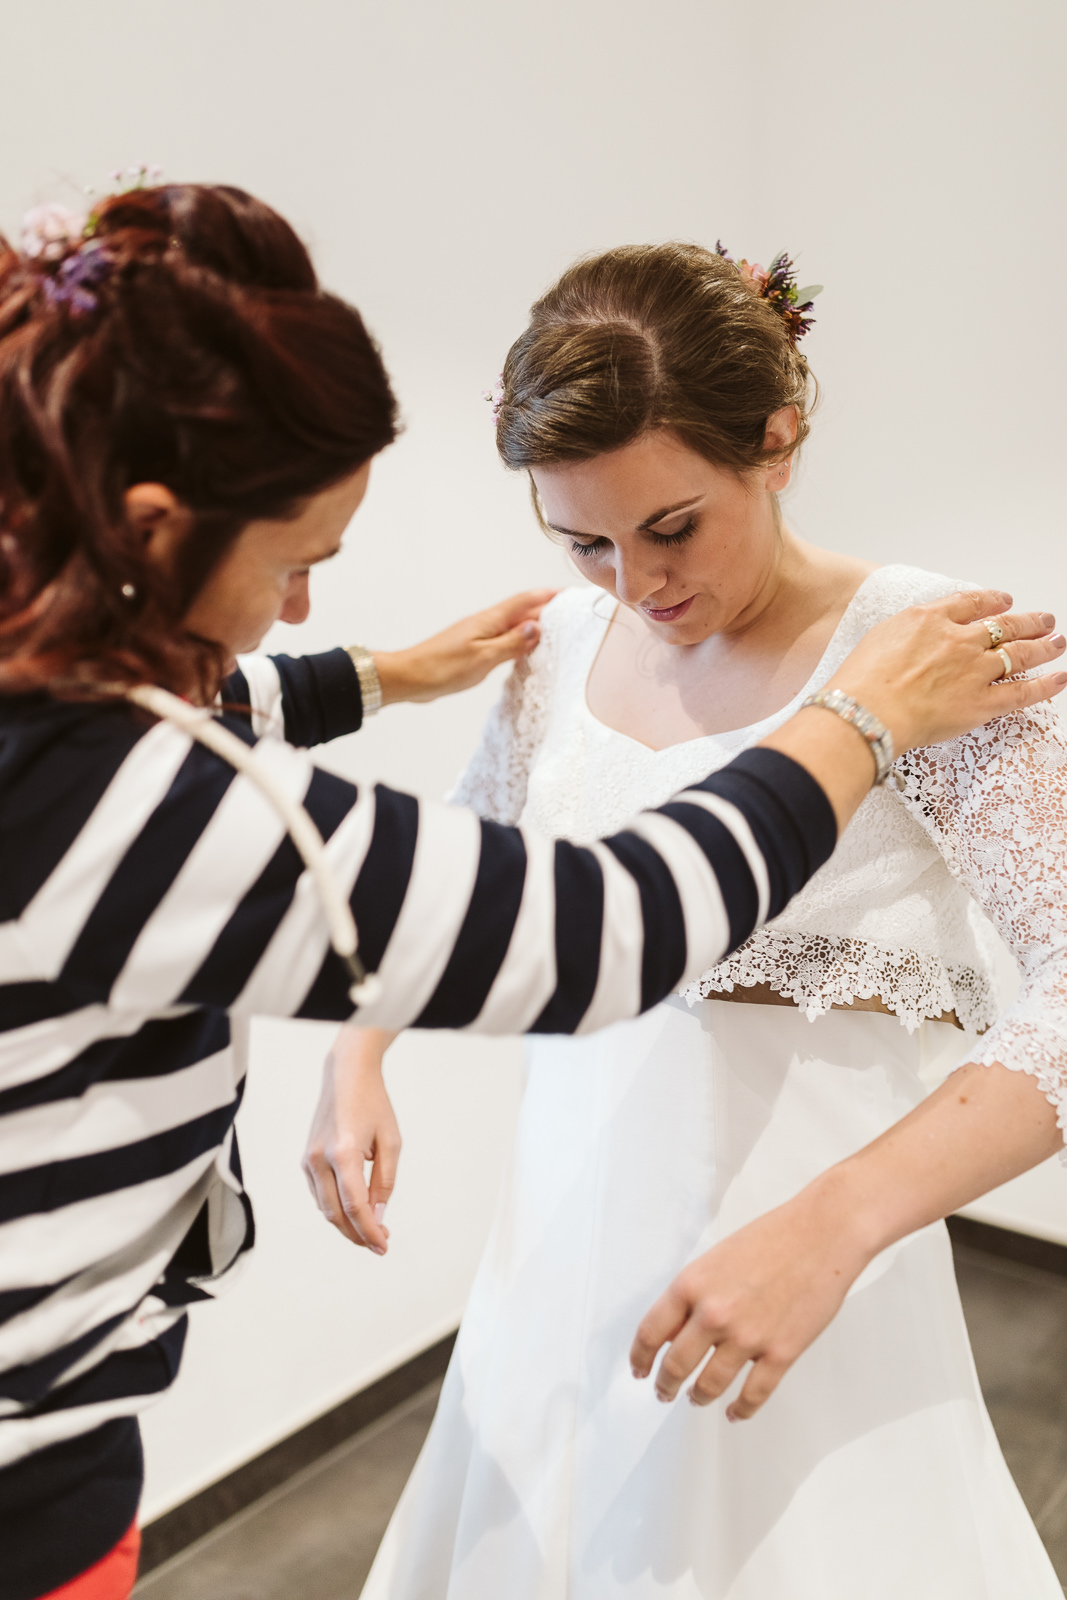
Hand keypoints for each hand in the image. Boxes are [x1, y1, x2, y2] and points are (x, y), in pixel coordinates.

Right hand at [302, 1028, 399, 1253]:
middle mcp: (319, 1159)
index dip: (369, 1231)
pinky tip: (354, 1211)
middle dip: (357, 1234)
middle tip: (380, 1243)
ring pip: (324, 1208)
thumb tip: (377, 1217)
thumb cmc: (373, 1105)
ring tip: (372, 1229)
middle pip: (335, 1213)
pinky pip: (319, 1194)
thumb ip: (384, 1181)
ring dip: (346, 1224)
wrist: (346, 1076)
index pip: (355, 1206)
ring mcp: (308, 1159)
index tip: (383, 1246)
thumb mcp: (390, 1141)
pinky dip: (335, 1208)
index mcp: (344, 1152)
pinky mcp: (305, 1159)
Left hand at [372, 589, 557, 705]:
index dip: (548, 596)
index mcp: (489, 621)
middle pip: (521, 611)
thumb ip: (511, 643)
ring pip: (512, 625)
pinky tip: (522, 649)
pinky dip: (517, 640)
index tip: (568, 593)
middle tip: (570, 612)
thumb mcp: (483, 658)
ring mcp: (477, 635)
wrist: (408, 677)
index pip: (525, 601)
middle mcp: (484, 623)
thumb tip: (536, 627)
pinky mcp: (471, 648)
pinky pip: (501, 638)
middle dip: (545, 608)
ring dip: (532, 624)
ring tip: (554, 629)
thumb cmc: (442, 668)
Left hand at [630, 1172, 869, 1420]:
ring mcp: (747, 1337)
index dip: (640, 1357)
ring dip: (698, 1397)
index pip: (650, 1332)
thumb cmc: (771, 1238)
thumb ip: (693, 1295)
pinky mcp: (781, 1353)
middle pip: (675, 1365)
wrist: (821, 1235)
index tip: (639, 1370)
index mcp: (692, 1284)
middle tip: (663, 1392)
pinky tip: (736, 1411)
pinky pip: (754, 1395)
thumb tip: (676, 1332)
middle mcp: (714, 1314)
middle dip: (665, 1384)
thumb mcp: (716, 1260)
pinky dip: (742, 1409)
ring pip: (710, 1385)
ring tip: (696, 1398)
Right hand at [828, 588, 1065, 751]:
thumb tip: (911, 637)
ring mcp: (974, 670)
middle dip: (1027, 621)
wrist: (866, 711)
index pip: (971, 603)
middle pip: (1003, 625)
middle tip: (1042, 619)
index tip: (1002, 601)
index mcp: (929, 619)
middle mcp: (958, 640)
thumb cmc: (860, 682)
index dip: (992, 601)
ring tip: (1057, 641)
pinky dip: (1046, 686)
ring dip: (1044, 646)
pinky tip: (1060, 678)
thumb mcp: (877, 638)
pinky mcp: (981, 702)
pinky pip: (1022, 692)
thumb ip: (903, 633)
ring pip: (1019, 653)